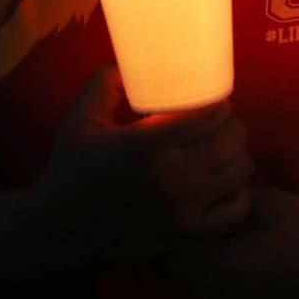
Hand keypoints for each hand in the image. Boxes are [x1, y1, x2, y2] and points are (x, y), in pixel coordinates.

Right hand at [37, 66, 252, 260]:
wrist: (57, 229)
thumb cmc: (72, 168)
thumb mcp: (82, 118)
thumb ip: (107, 82)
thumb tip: (131, 60)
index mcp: (149, 144)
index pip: (214, 113)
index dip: (218, 104)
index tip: (210, 105)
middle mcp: (173, 176)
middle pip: (233, 138)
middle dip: (229, 126)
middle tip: (216, 127)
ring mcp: (185, 210)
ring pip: (241, 169)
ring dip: (235, 156)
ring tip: (219, 153)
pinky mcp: (189, 237)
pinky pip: (237, 211)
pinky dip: (238, 195)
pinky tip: (223, 187)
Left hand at [167, 187, 298, 298]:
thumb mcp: (268, 203)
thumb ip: (227, 202)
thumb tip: (202, 195)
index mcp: (222, 265)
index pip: (173, 250)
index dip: (177, 226)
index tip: (188, 206)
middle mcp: (220, 295)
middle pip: (181, 272)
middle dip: (186, 247)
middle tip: (203, 219)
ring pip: (197, 290)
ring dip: (200, 268)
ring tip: (220, 241)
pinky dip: (216, 286)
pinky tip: (236, 265)